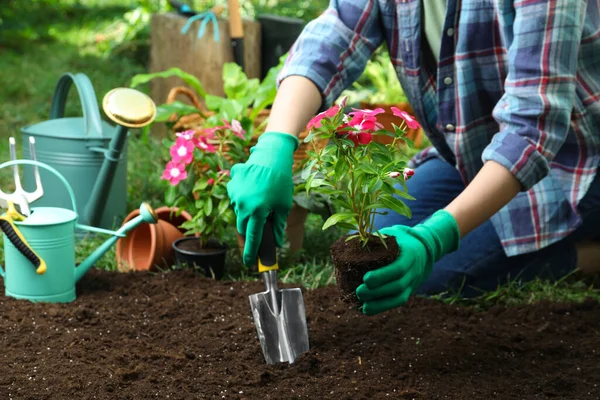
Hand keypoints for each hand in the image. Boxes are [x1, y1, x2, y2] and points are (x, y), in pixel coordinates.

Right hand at [227, 131, 298, 265]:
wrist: (271, 156)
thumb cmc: (281, 181)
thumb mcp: (283, 205)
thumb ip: (278, 225)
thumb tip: (275, 241)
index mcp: (257, 212)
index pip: (252, 238)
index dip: (251, 252)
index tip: (250, 262)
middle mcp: (242, 205)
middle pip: (243, 228)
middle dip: (250, 233)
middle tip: (258, 231)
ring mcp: (235, 195)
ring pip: (239, 213)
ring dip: (247, 214)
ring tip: (260, 203)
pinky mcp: (232, 185)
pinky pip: (236, 198)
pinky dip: (243, 199)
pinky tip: (254, 191)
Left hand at [356, 210, 459, 315]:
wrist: (422, 249)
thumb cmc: (398, 239)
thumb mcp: (390, 234)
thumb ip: (375, 239)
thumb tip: (350, 244)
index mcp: (410, 254)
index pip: (399, 268)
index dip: (383, 275)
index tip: (366, 279)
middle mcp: (414, 270)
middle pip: (398, 285)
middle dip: (377, 292)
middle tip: (359, 292)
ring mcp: (413, 282)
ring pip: (399, 297)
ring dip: (380, 304)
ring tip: (362, 306)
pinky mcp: (409, 291)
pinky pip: (397, 302)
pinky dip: (382, 307)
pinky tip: (367, 309)